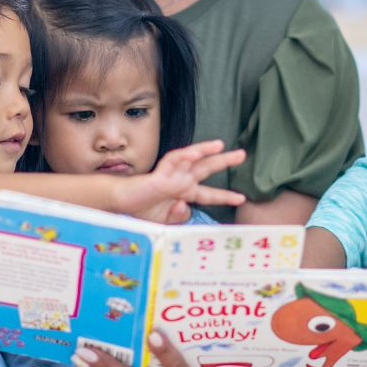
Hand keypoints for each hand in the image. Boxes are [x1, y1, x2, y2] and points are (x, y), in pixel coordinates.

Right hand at [113, 140, 246, 222]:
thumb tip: (184, 206)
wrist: (123, 205)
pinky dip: (184, 156)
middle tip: (242, 154)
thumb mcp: (166, 221)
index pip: (209, 194)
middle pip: (207, 169)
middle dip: (225, 161)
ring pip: (192, 159)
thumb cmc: (143, 209)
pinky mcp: (160, 173)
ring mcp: (172, 175)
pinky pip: (173, 161)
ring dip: (206, 151)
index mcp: (184, 192)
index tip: (241, 197)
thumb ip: (179, 216)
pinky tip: (195, 153)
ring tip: (221, 145)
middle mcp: (181, 181)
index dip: (225, 195)